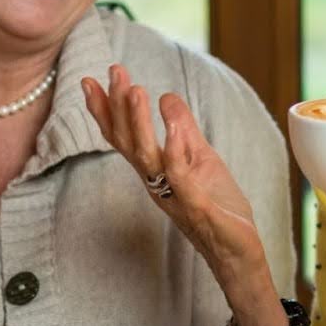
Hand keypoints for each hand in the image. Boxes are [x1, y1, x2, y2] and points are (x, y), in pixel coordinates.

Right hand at [82, 64, 286, 325]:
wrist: (236, 253)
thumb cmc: (217, 207)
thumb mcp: (201, 159)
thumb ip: (184, 130)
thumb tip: (168, 96)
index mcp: (155, 170)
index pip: (122, 138)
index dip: (104, 111)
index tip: (88, 80)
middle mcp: (156, 182)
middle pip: (128, 143)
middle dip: (118, 107)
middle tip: (114, 72)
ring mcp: (174, 195)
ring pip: (147, 157)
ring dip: (138, 123)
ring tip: (135, 90)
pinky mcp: (197, 207)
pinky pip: (180, 177)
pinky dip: (173, 150)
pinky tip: (169, 125)